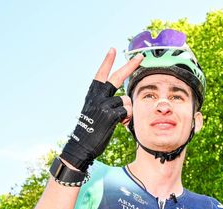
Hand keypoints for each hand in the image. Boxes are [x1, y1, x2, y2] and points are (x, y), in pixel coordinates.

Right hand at [60, 49, 143, 171]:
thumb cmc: (90, 131)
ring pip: (126, 100)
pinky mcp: (109, 115)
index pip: (101, 74)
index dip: (107, 62)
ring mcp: (103, 105)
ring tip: (119, 121)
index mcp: (92, 94)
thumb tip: (125, 102)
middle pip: (117, 77)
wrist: (81, 145)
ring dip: (128, 111)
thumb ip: (107, 103)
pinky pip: (127, 111)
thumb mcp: (95, 112)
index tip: (112, 49)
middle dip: (130, 66)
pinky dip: (127, 118)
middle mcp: (97, 97)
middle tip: (141, 57)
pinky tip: (120, 125)